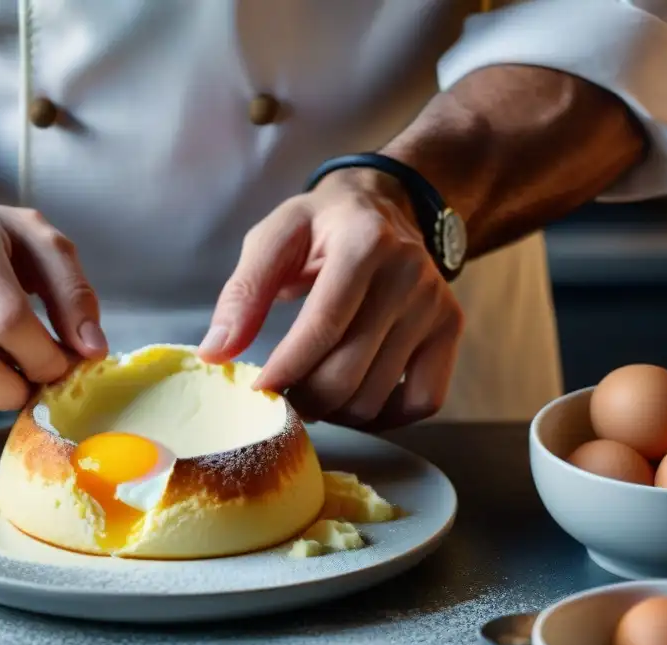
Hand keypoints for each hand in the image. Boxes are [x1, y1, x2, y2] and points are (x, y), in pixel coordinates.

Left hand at [199, 168, 463, 430]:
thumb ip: (243, 292)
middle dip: (304, 398)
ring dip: (334, 412)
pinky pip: (422, 402)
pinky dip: (382, 417)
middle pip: (349, 372)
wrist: (384, 204)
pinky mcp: (450, 328)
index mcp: (364, 243)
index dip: (285, 370)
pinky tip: (352, 400)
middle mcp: (409, 274)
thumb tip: (216, 354)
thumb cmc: (320, 225)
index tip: (257, 393)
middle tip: (282, 396)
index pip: (323, 327)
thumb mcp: (273, 238)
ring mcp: (436, 305)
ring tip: (310, 392)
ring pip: (377, 396)